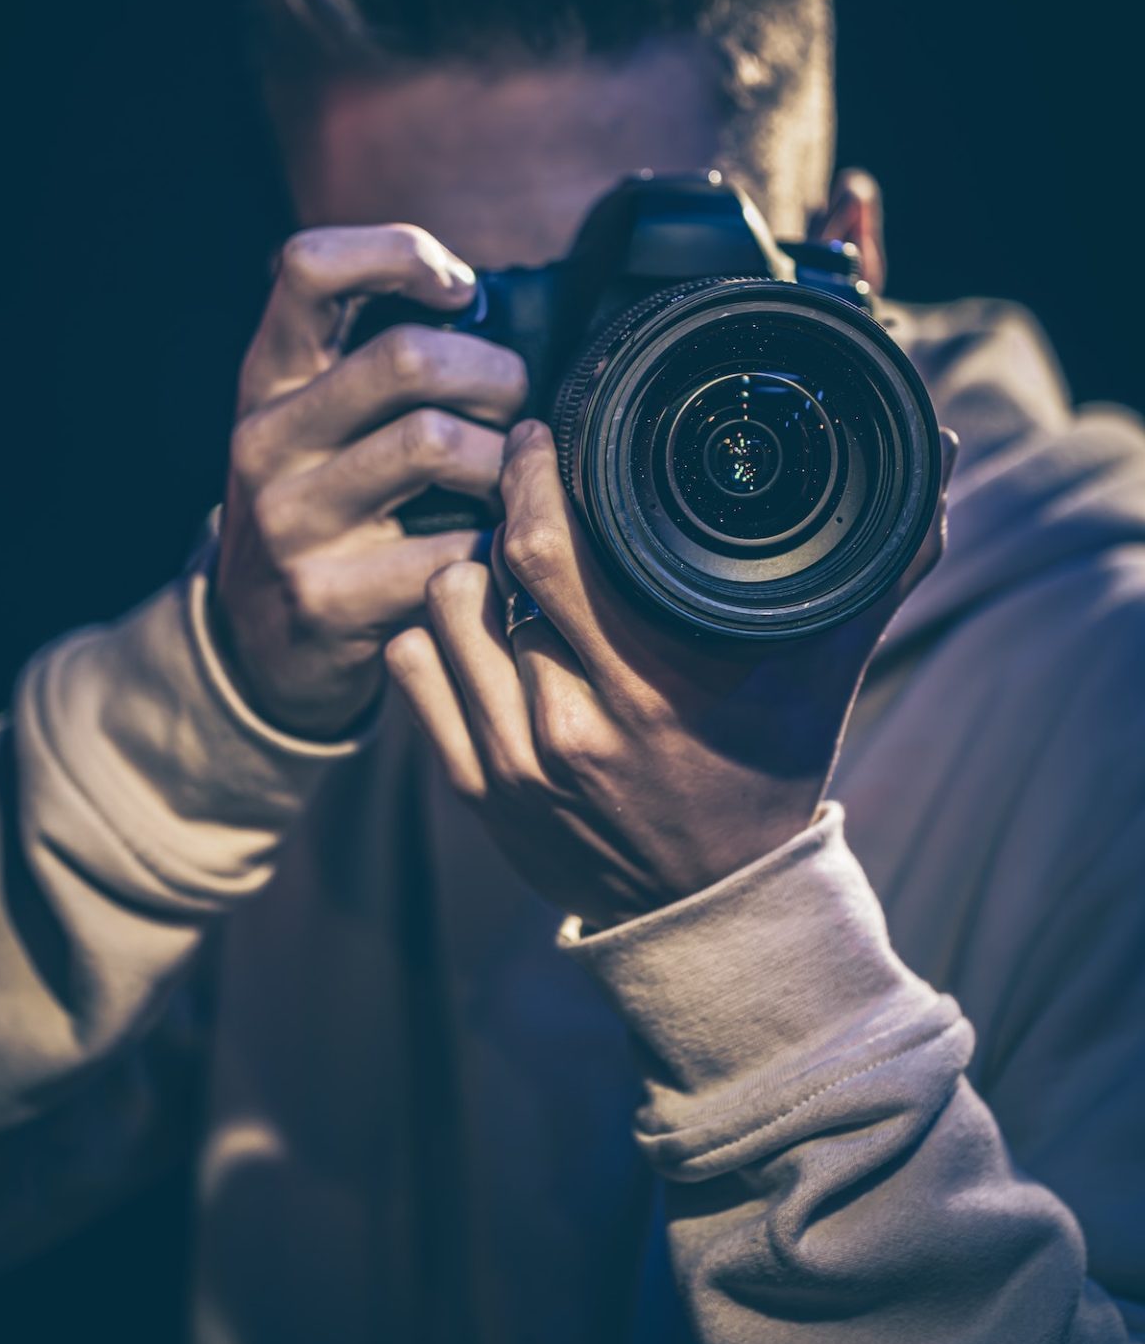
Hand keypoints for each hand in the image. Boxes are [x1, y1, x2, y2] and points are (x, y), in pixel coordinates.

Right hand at [211, 224, 527, 739]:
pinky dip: (497, 544)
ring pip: (437, 444)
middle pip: (406, 357)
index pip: (308, 267)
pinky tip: (499, 547)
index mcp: (267, 378)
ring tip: (512, 477)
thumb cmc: (327, 507)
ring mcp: (288, 522)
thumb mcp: (319, 424)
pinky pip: (452, 546)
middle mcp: (265, 440)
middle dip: (495, 372)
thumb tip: (491, 304)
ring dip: (504, 460)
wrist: (262, 646)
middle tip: (519, 403)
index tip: (461, 289)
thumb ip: (379, 361)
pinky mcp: (324, 598)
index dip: (398, 253)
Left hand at [385, 418, 956, 927]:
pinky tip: (471, 623)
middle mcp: (570, 726)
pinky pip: (409, 674)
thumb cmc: (768, 770)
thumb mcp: (825, 674)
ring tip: (499, 553)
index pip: (549, 550)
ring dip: (464, 569)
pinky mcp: (472, 792)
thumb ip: (876, 568)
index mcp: (653, 688)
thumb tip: (933, 461)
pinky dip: (432, 634)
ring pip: (438, 614)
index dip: (531, 473)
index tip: (538, 433)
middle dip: (496, 503)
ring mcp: (511, 765)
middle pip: (484, 571)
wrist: (711, 910)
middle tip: (515, 469)